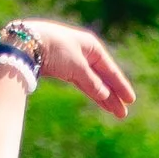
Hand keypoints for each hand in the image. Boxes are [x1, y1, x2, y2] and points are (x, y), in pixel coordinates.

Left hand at [21, 23, 136, 119]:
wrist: (27, 43)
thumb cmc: (55, 49)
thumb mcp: (76, 67)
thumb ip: (92, 82)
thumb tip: (105, 95)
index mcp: (92, 47)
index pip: (110, 70)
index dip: (121, 86)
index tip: (130, 100)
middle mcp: (85, 53)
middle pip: (103, 78)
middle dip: (114, 96)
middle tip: (123, 114)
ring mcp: (74, 62)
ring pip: (93, 83)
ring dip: (104, 97)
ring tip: (115, 112)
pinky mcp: (63, 70)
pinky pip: (82, 83)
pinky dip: (91, 92)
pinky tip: (100, 100)